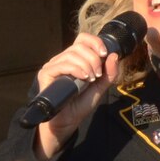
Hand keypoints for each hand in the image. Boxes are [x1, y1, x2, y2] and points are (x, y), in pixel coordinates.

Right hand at [31, 35, 123, 160]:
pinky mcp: (46, 74)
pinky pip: (62, 64)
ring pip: (71, 54)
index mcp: (74, 59)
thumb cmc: (80, 104)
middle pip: (79, 46)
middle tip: (98, 75)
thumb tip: (114, 55)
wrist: (67, 121)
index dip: (95, 42)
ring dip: (86, 65)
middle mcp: (62, 59)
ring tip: (91, 79)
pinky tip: (83, 78)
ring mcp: (53, 66)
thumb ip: (109, 73)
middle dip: (93, 58)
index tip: (105, 54)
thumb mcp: (100, 87)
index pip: (83, 39)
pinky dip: (76, 69)